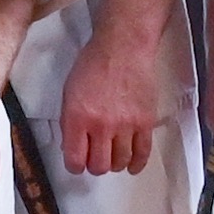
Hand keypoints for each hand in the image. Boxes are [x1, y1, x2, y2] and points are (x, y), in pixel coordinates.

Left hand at [59, 15, 182, 176]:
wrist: (123, 48)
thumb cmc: (94, 64)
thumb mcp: (69, 92)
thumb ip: (69, 122)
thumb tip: (72, 146)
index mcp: (78, 117)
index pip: (75, 160)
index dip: (75, 166)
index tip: (77, 164)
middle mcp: (102, 125)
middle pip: (99, 166)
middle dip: (94, 166)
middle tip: (95, 159)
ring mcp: (126, 125)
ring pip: (120, 162)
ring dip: (115, 163)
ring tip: (112, 156)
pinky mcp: (145, 122)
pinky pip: (142, 153)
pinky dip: (136, 164)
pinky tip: (131, 165)